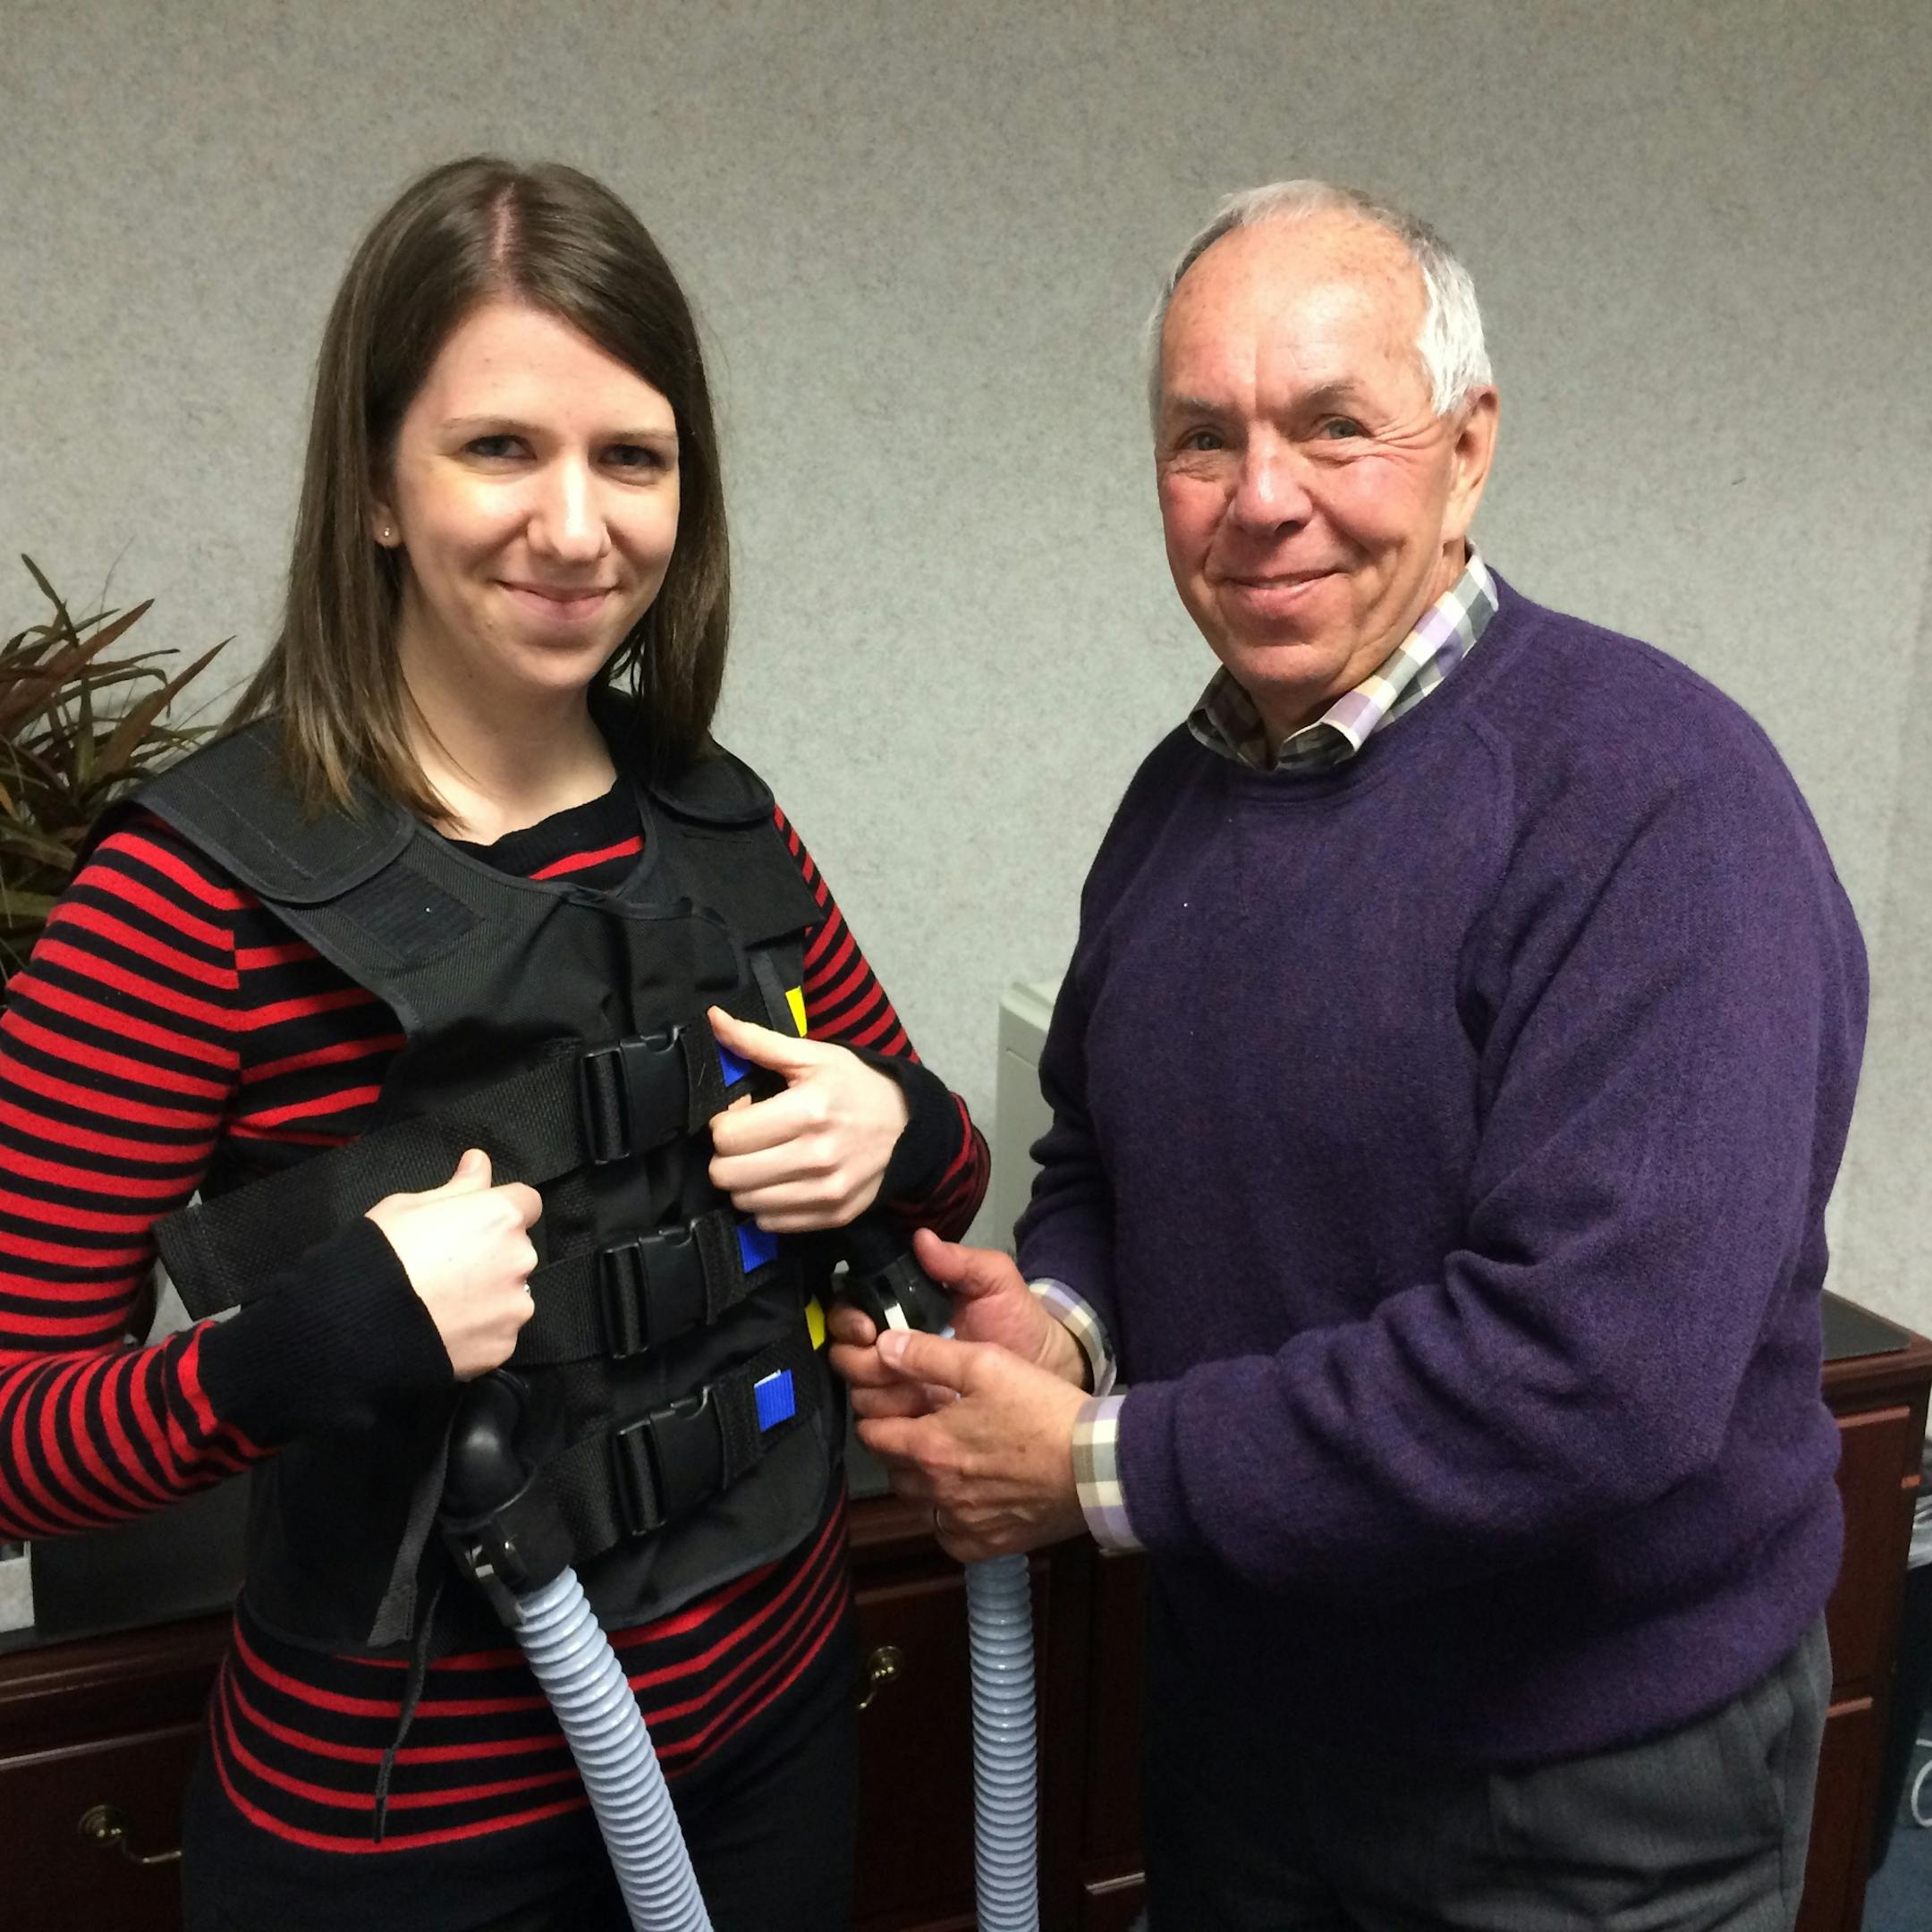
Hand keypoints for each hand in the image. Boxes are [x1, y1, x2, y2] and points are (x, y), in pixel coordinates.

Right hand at [364, 1148, 541, 1378]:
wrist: (361, 1324)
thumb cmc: (382, 1254)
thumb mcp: (410, 1205)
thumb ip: (458, 1187)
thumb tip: (479, 1162)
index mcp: (501, 1217)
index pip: (525, 1202)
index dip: (499, 1211)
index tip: (474, 1223)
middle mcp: (520, 1259)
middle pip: (517, 1250)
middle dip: (492, 1255)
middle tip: (447, 1267)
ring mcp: (515, 1306)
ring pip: (511, 1293)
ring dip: (489, 1294)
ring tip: (443, 1303)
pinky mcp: (504, 1346)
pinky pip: (498, 1331)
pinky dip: (479, 1330)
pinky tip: (445, 1329)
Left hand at [706, 1006, 908, 1230]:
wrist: (910, 1125)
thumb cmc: (855, 1086)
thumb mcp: (813, 1056)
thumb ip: (758, 1041)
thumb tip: (713, 1019)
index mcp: (808, 1111)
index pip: (726, 1136)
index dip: (725, 1122)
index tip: (743, 1114)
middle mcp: (817, 1157)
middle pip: (728, 1174)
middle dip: (727, 1155)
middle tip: (747, 1140)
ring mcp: (827, 1191)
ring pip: (745, 1202)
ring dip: (745, 1181)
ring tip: (765, 1160)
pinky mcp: (833, 1216)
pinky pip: (771, 1223)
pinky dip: (768, 1205)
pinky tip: (783, 1181)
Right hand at [830, 1229, 1086, 1419]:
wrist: (1047, 1373)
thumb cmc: (1017, 1321)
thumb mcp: (995, 1284)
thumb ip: (961, 1262)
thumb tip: (922, 1238)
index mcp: (899, 1312)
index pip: (848, 1312)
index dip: (849, 1321)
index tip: (870, 1329)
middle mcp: (891, 1351)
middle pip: (845, 1358)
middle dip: (861, 1361)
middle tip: (890, 1363)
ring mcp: (899, 1392)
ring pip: (860, 1398)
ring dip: (880, 1396)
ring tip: (917, 1394)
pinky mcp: (913, 1428)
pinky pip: (883, 1435)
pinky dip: (892, 1430)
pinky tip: (919, 1420)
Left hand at [856, 1328, 1089, 1560]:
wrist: (1094, 1464)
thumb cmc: (1041, 1409)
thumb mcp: (985, 1363)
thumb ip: (926, 1355)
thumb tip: (882, 1348)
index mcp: (928, 1445)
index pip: (873, 1435)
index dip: (875, 1417)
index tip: (891, 1408)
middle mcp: (936, 1490)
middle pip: (893, 1470)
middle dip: (899, 1448)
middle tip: (923, 1428)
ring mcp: (962, 1522)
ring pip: (919, 1504)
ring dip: (923, 1483)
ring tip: (948, 1460)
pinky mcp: (988, 1545)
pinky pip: (949, 1535)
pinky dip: (950, 1519)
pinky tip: (968, 1498)